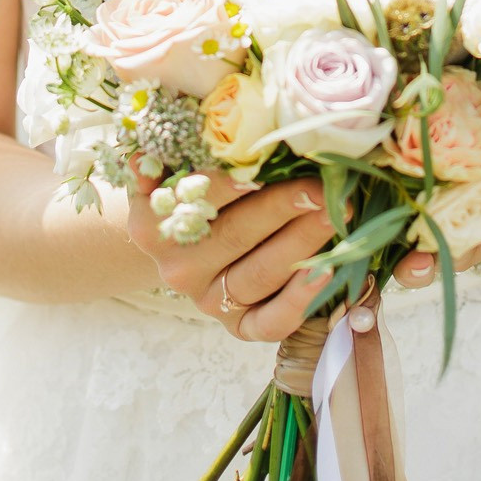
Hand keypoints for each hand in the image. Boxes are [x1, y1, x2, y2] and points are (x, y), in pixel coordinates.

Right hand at [125, 156, 351, 343]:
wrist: (178, 244)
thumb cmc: (185, 191)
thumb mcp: (166, 169)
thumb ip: (162, 157)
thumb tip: (144, 154)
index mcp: (153, 225)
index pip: (197, 198)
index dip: (231, 182)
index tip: (264, 165)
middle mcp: (178, 267)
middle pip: (237, 235)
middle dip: (285, 207)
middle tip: (323, 186)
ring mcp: (209, 300)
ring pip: (260, 274)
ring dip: (303, 242)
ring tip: (336, 214)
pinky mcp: (237, 325)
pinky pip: (269, 322)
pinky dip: (300, 300)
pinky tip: (327, 271)